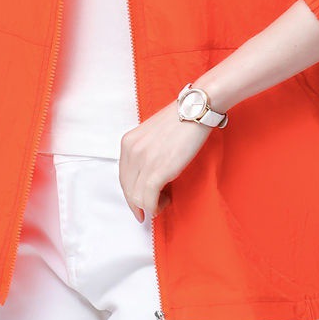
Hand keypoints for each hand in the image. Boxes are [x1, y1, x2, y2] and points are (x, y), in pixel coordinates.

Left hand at [118, 99, 217, 223]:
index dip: (130, 193)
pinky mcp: (158, 171)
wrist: (195, 110)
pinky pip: (149, 199)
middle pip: (127, 189)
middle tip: (150, 209)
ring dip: (149, 206)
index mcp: (128, 142)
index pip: (123, 176)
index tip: (138, 203)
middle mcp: (131, 151)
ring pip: (136, 197)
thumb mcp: (151, 134)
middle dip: (137, 204)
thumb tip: (147, 174)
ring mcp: (143, 161)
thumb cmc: (180, 120)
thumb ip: (144, 151)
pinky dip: (155, 207)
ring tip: (163, 201)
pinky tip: (164, 203)